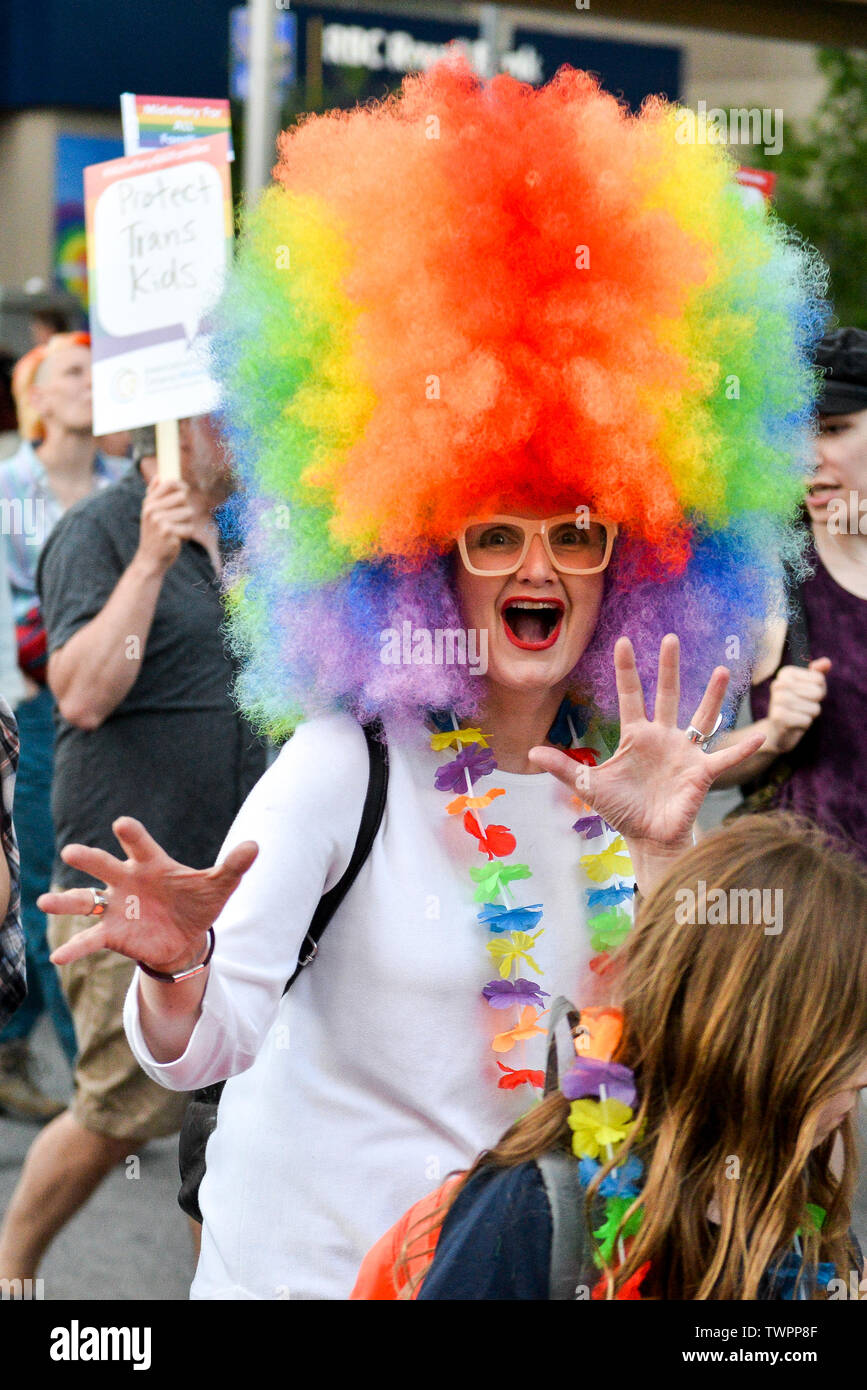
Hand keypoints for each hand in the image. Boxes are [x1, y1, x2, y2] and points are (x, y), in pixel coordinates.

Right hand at [42, 817, 257, 972]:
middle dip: (89, 858)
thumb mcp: (218, 887)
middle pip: (104, 866)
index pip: (140, 845)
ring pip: (85, 900)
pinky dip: (73, 948)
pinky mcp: (112, 933)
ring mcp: (116, 907)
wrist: (186, 936)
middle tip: (71, 851)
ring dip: (65, 901)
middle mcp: (127, 880)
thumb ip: (233, 867)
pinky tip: (57, 958)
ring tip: (44, 902)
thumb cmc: (197, 902)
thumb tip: (255, 846)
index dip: (132, 835)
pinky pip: (89, 940)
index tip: (121, 824)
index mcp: (151, 863)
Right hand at [135, 477, 193, 573]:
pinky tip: (177, 540)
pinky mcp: (168, 533)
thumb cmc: (153, 535)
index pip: (169, 483)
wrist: (149, 559)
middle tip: (179, 520)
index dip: (181, 485)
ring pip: (188, 512)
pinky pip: (189, 528)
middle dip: (185, 508)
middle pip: (183, 497)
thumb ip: (153, 495)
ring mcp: (160, 521)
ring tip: (176, 531)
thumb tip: (159, 476)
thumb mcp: (149, 514)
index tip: (185, 490)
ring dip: (187, 523)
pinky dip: (187, 535)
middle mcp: (152, 510)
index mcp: (148, 503)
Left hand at [529, 634, 765, 856]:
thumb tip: (530, 752)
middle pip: (667, 695)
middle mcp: (663, 737)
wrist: (647, 837)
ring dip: (712, 696)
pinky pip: (725, 757)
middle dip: (668, 668)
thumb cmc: (621, 810)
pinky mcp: (701, 773)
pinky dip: (743, 748)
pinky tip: (762, 736)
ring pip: (701, 717)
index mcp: (636, 736)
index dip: (627, 670)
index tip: (623, 641)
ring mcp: (685, 753)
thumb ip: (564, 767)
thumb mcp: (589, 786)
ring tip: (721, 670)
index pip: (630, 695)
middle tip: (670, 637)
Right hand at [764, 658, 830, 753]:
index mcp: (785, 673)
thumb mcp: (808, 688)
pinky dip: (804, 725)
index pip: (819, 679)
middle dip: (814, 703)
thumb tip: (827, 662)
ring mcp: (777, 700)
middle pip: (818, 693)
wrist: (776, 731)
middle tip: (800, 707)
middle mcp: (778, 683)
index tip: (805, 695)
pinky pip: (807, 720)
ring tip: (796, 715)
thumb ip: (818, 673)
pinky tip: (793, 724)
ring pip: (814, 708)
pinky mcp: (779, 717)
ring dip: (809, 715)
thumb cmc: (796, 706)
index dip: (818, 690)